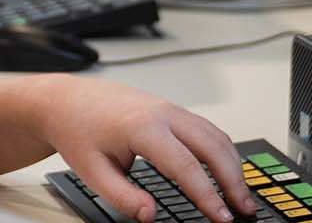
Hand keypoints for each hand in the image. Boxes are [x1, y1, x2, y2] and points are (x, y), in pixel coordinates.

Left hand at [29, 76, 258, 222]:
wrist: (68, 100)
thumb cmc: (79, 130)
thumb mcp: (92, 171)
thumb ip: (123, 197)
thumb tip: (151, 214)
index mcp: (143, 127)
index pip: (186, 166)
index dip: (208, 195)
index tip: (221, 217)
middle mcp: (163, 113)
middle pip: (211, 147)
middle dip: (233, 180)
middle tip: (244, 209)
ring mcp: (170, 108)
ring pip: (215, 135)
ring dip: (233, 165)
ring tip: (242, 196)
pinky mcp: (172, 109)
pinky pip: (207, 128)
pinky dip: (223, 150)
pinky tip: (228, 169)